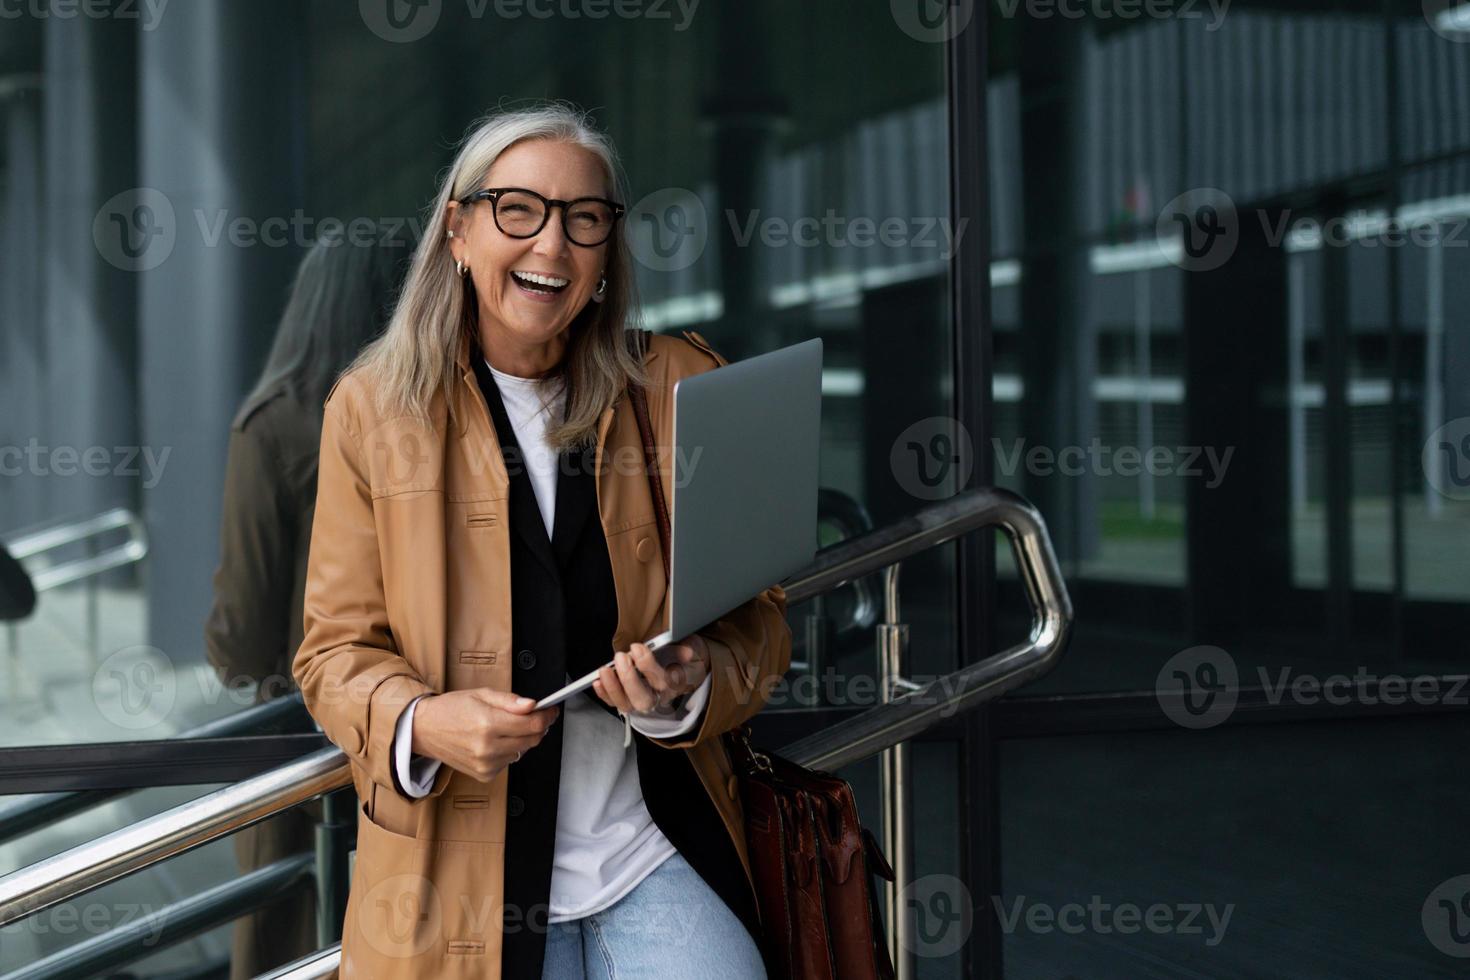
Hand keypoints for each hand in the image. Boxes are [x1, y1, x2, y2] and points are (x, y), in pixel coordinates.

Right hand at [411, 689, 558, 782]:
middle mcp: (488, 748)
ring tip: (504, 727)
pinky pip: (509, 761)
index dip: (547, 716)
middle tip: (533, 716)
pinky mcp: (484, 774)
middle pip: (532, 740)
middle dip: (538, 726)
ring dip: (522, 739)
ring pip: (523, 751)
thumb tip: (532, 705)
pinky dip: (508, 750)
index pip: (533, 725)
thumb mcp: (481, 694)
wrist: (425, 729)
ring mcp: (486, 764)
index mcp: (488, 724)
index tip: (550, 710)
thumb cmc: (451, 709)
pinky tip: (494, 741)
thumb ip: (509, 701)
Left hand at [593, 636, 709, 714]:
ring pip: (627, 705)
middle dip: (629, 679)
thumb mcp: (694, 648)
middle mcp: (660, 698)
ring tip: (605, 670)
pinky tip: (598, 682)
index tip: (637, 648)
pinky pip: (616, 703)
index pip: (663, 682)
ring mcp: (644, 702)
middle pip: (643, 699)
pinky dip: (605, 695)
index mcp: (677, 685)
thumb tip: (686, 652)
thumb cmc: (685, 658)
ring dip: (613, 688)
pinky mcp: (630, 701)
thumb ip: (689, 648)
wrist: (686, 671)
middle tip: (621, 657)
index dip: (648, 666)